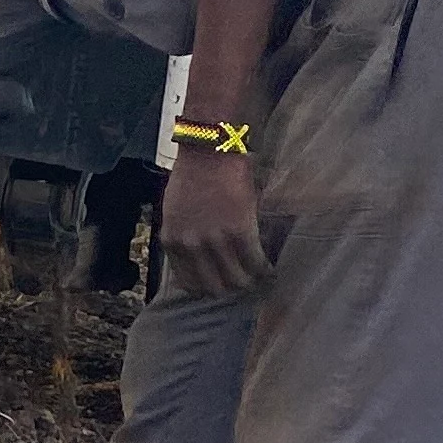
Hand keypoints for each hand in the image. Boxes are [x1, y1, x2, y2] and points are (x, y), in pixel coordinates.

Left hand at [158, 143, 273, 296]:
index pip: (189, 284)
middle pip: (214, 288)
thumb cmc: (191, 178)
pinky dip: (265, 270)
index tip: (220, 284)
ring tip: (258, 278)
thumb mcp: (174, 213)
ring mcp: (216, 241)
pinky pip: (256, 263)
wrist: (208, 153)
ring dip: (250, 282)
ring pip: (237, 280)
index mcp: (172, 242)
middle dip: (230, 288)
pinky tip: (270, 270)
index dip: (208, 288)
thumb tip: (195, 260)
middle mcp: (191, 246)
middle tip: (242, 283)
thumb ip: (182, 237)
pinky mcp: (240, 232)